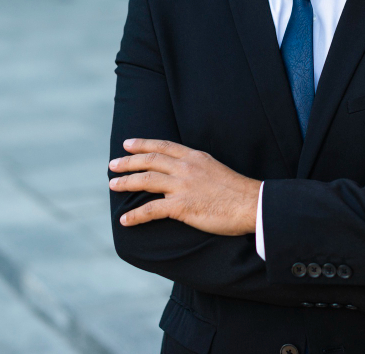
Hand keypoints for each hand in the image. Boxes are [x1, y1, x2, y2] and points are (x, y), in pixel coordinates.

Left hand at [109, 138, 260, 235]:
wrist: (251, 204)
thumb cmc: (237, 191)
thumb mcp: (215, 169)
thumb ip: (197, 168)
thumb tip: (183, 173)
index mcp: (194, 157)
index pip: (163, 146)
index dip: (143, 144)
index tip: (128, 144)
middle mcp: (185, 168)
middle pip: (150, 160)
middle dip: (128, 162)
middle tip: (113, 165)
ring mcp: (182, 186)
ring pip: (146, 180)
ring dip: (127, 183)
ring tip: (113, 186)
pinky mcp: (182, 206)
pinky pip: (152, 210)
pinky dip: (136, 215)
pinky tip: (125, 220)